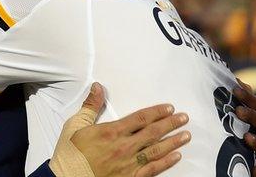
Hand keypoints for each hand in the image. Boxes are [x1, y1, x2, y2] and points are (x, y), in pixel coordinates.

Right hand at [50, 83, 190, 176]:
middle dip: (171, 124)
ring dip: (173, 142)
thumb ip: (90, 106)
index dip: (157, 112)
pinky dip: (165, 163)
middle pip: (153, 133)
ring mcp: (128, 164)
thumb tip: (98, 87)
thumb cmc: (69, 154)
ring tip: (186, 135)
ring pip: (156, 150)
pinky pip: (152, 170)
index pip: (141, 118)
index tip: (169, 108)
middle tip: (184, 118)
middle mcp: (124, 147)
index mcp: (112, 132)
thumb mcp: (75, 126)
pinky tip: (175, 157)